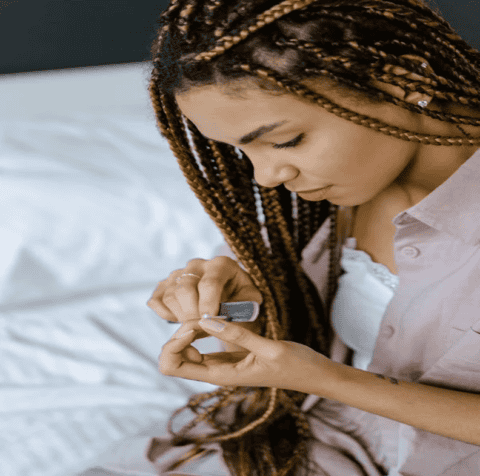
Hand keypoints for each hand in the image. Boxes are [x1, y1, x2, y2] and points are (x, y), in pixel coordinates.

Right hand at [147, 256, 262, 345]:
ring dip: (180, 316)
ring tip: (195, 324)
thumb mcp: (251, 299)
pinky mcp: (164, 284)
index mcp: (221, 264)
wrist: (228, 296)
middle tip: (201, 328)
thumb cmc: (241, 298)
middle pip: (185, 289)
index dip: (208, 304)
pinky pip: (156, 300)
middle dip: (192, 313)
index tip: (209, 321)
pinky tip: (179, 319)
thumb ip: (243, 305)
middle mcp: (198, 264)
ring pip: (170, 296)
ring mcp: (179, 273)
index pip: (210, 282)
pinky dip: (164, 314)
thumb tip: (223, 317)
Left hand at [158, 317, 338, 395]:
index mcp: (220, 376)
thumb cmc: (297, 365)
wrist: (314, 375)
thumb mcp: (270, 348)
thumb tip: (206, 320)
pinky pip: (202, 344)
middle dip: (177, 335)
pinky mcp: (229, 355)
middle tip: (201, 316)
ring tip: (209, 314)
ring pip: (185, 350)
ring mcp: (220, 365)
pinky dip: (200, 330)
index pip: (173, 366)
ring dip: (189, 330)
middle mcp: (215, 372)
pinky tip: (215, 317)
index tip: (197, 323)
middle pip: (173, 359)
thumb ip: (238, 335)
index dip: (175, 343)